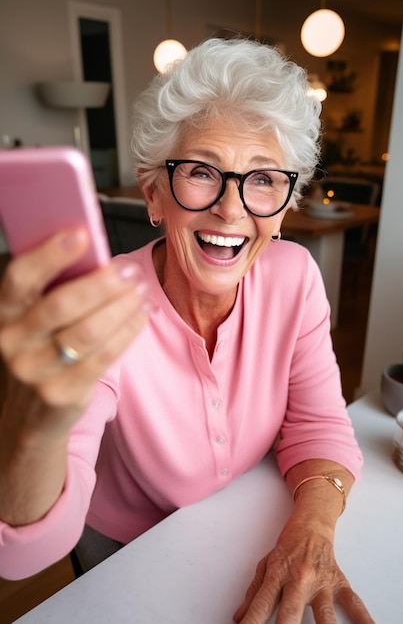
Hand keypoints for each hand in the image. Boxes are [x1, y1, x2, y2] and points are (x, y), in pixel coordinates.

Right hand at [0, 228, 149, 525]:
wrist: (24, 418)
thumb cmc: (36, 353)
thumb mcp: (29, 323)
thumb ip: (52, 292)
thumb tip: (95, 257)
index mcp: (2, 315)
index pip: (20, 279)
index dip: (50, 254)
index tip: (80, 233)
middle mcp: (11, 344)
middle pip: (61, 306)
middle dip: (101, 284)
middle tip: (129, 270)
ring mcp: (35, 373)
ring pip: (88, 332)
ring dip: (121, 307)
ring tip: (140, 291)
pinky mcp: (62, 396)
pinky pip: (104, 358)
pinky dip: (127, 332)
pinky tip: (139, 316)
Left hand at [233, 515, 374, 623]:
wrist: (312, 525)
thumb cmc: (288, 547)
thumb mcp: (266, 565)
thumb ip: (254, 593)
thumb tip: (239, 617)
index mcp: (277, 575)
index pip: (260, 605)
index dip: (252, 622)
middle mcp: (298, 580)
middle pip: (289, 612)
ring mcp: (321, 583)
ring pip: (324, 614)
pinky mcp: (338, 583)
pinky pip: (353, 604)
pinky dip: (363, 619)